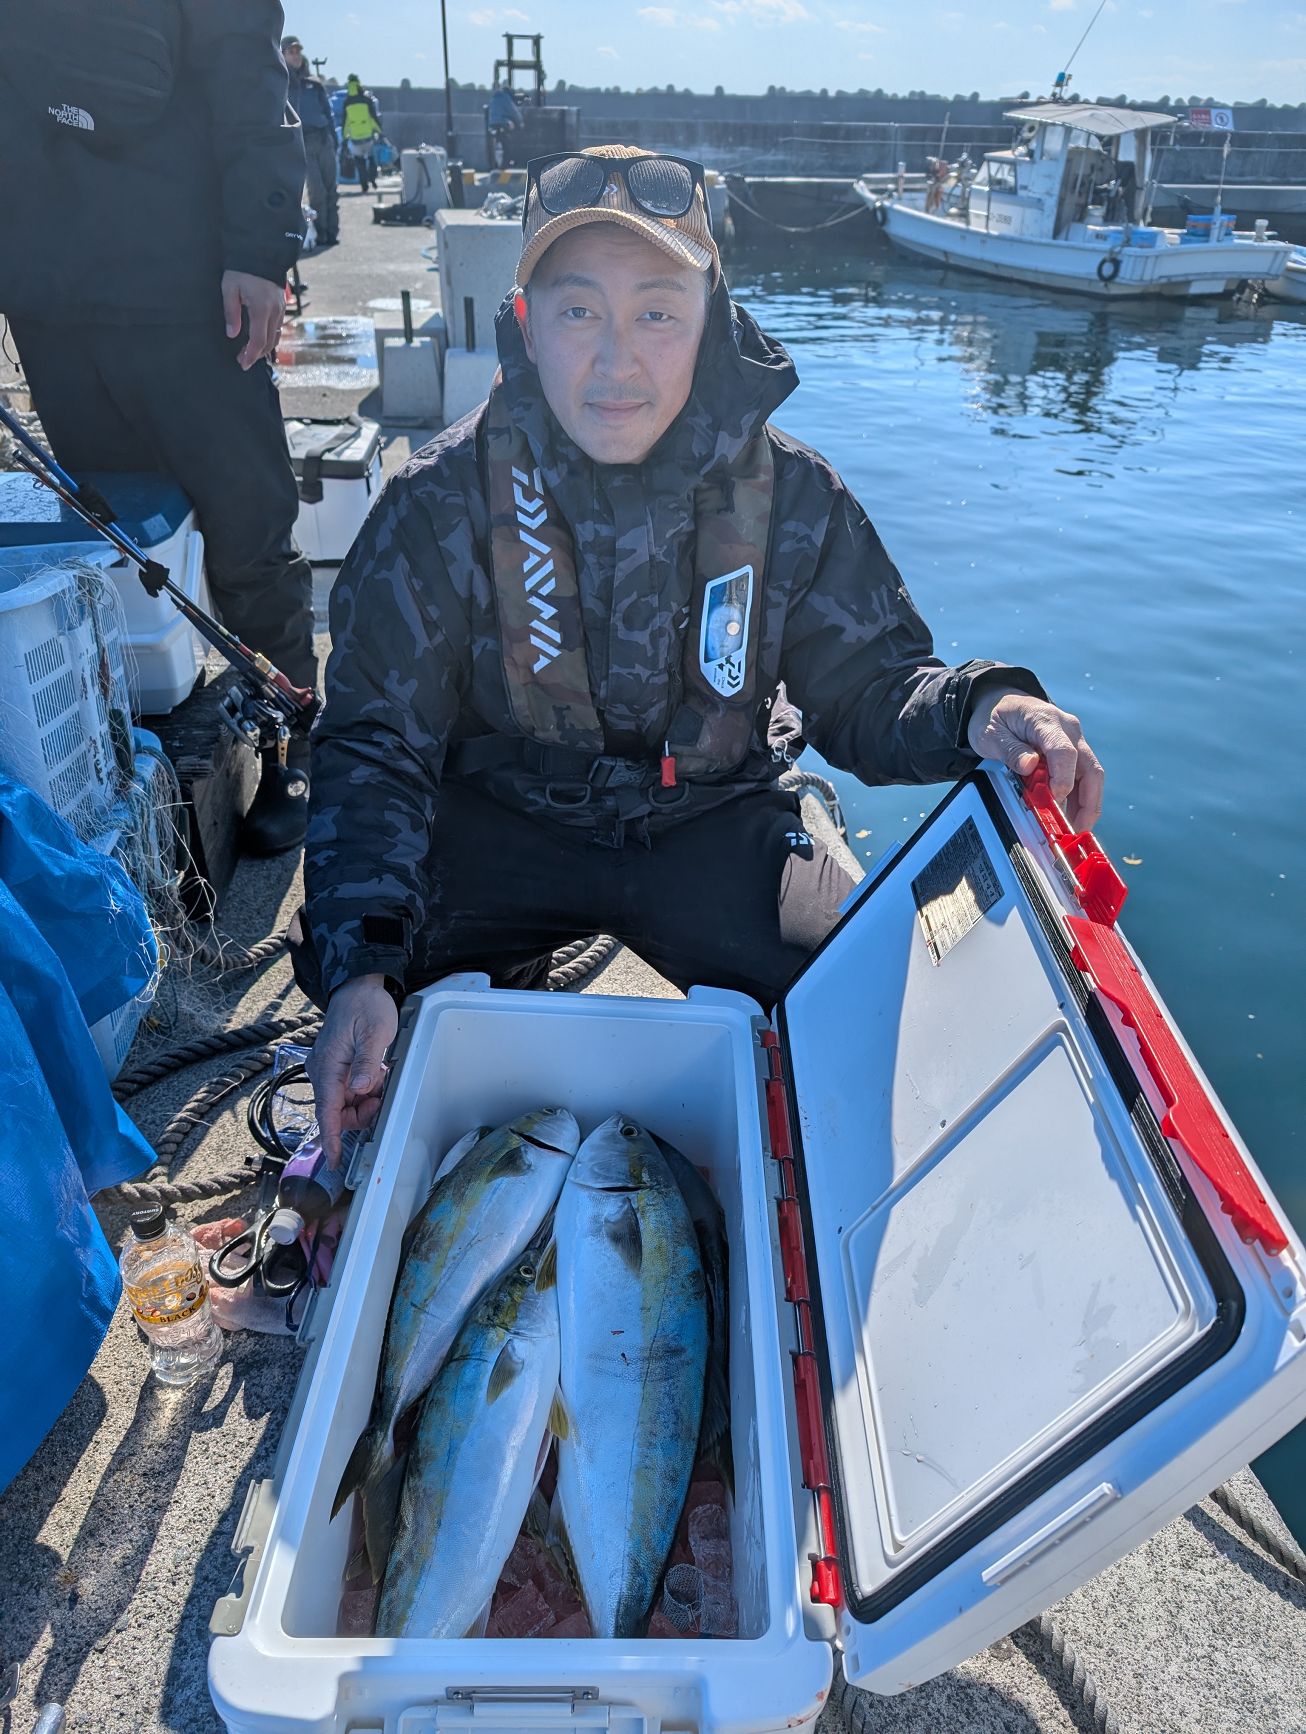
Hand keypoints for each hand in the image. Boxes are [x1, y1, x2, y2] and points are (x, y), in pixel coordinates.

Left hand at [221, 270, 285, 370]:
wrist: (260, 253)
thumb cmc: (242, 269)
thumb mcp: (230, 288)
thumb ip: (231, 313)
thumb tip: (232, 334)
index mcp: (261, 309)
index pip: (258, 340)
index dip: (250, 354)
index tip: (243, 363)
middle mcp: (274, 311)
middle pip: (269, 342)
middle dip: (256, 354)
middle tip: (243, 360)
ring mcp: (280, 309)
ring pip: (275, 336)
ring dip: (264, 347)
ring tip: (250, 352)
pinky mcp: (281, 305)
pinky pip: (277, 327)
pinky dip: (269, 337)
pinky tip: (259, 339)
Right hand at [307, 974, 397, 1165]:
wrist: (357, 987)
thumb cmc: (365, 1006)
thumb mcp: (374, 1032)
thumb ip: (366, 1062)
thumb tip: (359, 1088)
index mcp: (328, 1067)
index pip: (328, 1112)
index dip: (331, 1139)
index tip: (333, 1161)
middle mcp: (323, 1072)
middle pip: (338, 1112)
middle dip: (360, 1114)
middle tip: (381, 1096)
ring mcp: (328, 1071)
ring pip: (345, 1103)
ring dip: (364, 1101)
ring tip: (380, 1078)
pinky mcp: (336, 1068)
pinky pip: (348, 1091)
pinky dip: (364, 1090)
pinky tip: (375, 1075)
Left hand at [967, 687, 1104, 832]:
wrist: (999, 704)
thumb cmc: (994, 718)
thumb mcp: (991, 734)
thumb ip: (1010, 750)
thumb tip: (1030, 766)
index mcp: (1046, 720)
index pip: (1064, 751)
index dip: (1063, 778)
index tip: (1054, 799)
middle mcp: (1068, 730)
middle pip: (1090, 768)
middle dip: (1088, 802)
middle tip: (1076, 829)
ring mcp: (1073, 741)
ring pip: (1091, 776)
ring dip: (1085, 805)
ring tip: (1072, 830)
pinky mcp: (1072, 752)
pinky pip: (1082, 778)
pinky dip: (1078, 799)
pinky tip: (1069, 818)